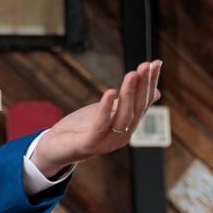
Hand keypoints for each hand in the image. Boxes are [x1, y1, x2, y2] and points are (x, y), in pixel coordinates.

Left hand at [30, 60, 162, 177]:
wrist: (55, 149)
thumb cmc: (82, 128)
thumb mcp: (108, 111)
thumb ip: (128, 102)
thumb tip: (156, 92)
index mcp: (128, 126)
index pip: (144, 102)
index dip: (150, 83)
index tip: (156, 62)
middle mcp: (122, 135)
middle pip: (137, 108)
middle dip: (142, 86)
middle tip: (146, 65)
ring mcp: (107, 141)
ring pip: (123, 116)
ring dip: (128, 94)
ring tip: (132, 74)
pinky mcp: (89, 144)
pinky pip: (100, 125)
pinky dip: (105, 109)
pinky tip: (110, 92)